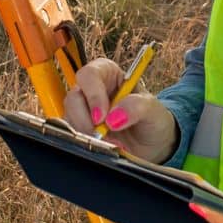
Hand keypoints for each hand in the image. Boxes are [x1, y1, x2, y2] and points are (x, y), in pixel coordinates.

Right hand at [63, 58, 178, 163]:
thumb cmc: (152, 120)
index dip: (93, 94)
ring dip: (85, 133)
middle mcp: (91, 91)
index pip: (90, 75)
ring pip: (69, 118)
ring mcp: (83, 112)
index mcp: (108, 75)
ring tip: (108, 143)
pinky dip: (84, 144)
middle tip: (101, 134)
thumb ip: (137, 107)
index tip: (101, 117)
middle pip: (74, 97)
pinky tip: (102, 147)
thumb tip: (114, 117)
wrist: (154, 146)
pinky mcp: (79, 131)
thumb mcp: (153, 110)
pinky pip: (71, 135)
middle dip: (85, 119)